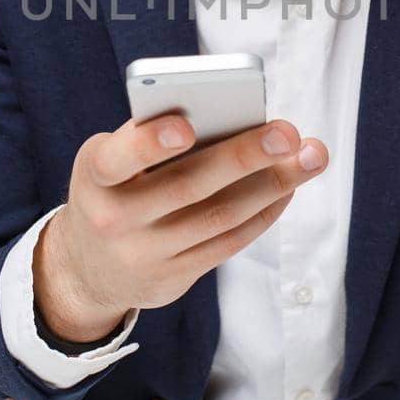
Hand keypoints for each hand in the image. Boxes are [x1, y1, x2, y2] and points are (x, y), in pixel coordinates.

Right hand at [33, 112, 328, 339]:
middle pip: (188, 186)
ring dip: (272, 185)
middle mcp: (114, 219)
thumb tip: (235, 120)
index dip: (149, 142)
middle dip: (244, 157)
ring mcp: (145, 254)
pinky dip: (263, 211)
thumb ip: (155, 140)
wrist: (88, 267)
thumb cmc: (114, 188)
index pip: (118, 158)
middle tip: (287, 133)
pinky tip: (287, 187)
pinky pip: (228, 242)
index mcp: (95, 175)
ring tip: (310, 157)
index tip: (186, 125)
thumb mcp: (112, 160)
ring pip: (219, 217)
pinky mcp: (173, 278)